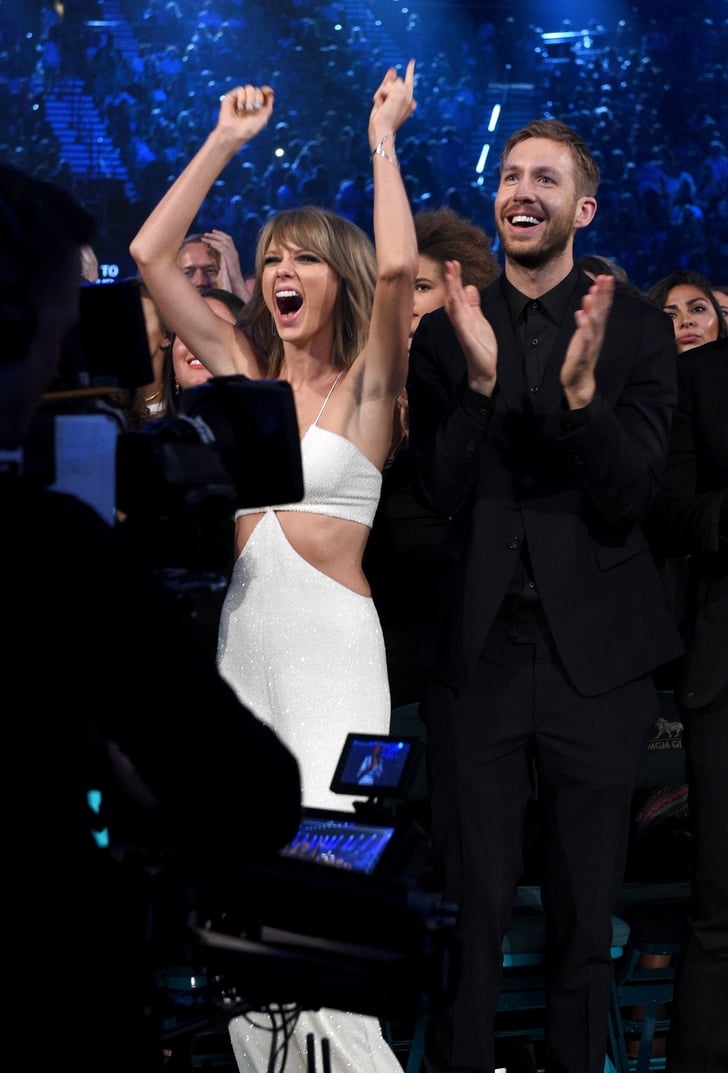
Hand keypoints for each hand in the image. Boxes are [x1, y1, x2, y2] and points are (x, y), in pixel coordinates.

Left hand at [202, 228, 253, 299]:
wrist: (237, 283)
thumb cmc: (231, 277)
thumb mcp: (226, 266)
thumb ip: (223, 260)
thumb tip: (218, 259)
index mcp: (234, 253)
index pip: (228, 240)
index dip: (221, 234)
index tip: (212, 231)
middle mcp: (234, 252)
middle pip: (226, 238)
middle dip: (216, 234)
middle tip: (206, 233)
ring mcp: (233, 255)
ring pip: (224, 242)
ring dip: (213, 238)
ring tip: (205, 237)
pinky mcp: (231, 259)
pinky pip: (223, 249)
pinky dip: (216, 245)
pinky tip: (210, 243)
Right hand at [216, 83, 274, 146]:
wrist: (235, 132)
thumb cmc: (249, 128)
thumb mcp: (264, 118)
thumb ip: (269, 104)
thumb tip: (270, 90)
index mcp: (257, 106)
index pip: (263, 92)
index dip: (266, 90)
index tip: (269, 92)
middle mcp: (249, 101)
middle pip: (257, 89)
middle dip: (258, 98)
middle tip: (254, 109)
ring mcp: (240, 98)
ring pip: (249, 88)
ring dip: (250, 99)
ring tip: (247, 109)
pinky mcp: (232, 96)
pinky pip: (240, 89)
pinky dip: (242, 98)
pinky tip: (239, 107)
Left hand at [369, 59, 416, 144]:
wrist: (382, 132)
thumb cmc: (381, 122)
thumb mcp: (384, 100)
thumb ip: (388, 85)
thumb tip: (392, 69)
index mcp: (409, 104)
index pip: (409, 82)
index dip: (410, 70)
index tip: (412, 61)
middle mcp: (410, 99)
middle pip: (396, 81)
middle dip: (386, 89)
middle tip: (383, 105)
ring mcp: (406, 96)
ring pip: (392, 82)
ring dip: (382, 92)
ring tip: (382, 106)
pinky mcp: (399, 94)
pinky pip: (386, 86)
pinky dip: (380, 94)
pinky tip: (382, 105)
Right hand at [443, 259, 496, 395]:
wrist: (484, 370)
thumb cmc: (481, 347)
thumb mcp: (480, 320)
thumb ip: (474, 305)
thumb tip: (471, 287)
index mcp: (464, 316)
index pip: (458, 294)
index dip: (455, 280)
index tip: (453, 263)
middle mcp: (461, 321)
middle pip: (454, 297)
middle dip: (452, 281)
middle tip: (449, 263)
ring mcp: (462, 330)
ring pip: (454, 307)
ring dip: (452, 291)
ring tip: (451, 275)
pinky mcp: (467, 340)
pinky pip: (460, 324)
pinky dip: (456, 311)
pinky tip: (454, 300)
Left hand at [561, 273, 614, 408]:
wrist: (579, 380)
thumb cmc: (581, 355)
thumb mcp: (585, 333)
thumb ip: (589, 315)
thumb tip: (590, 296)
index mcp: (598, 329)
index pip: (604, 307)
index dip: (606, 292)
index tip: (606, 276)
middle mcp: (597, 334)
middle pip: (602, 311)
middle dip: (603, 294)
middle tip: (604, 277)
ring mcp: (591, 344)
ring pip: (594, 323)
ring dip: (593, 307)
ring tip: (591, 292)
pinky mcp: (583, 354)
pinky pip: (585, 338)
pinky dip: (583, 326)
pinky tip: (580, 314)